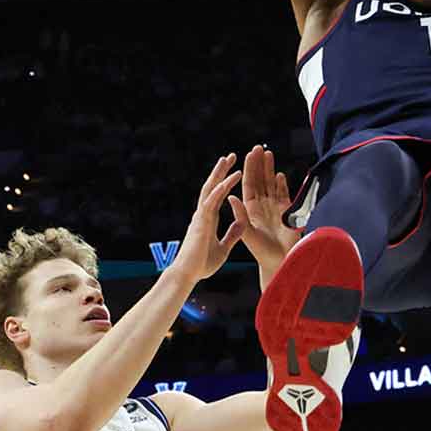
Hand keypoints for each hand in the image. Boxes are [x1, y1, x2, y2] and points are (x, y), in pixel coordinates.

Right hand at [167, 154, 246, 282]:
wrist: (188, 275)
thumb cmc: (202, 264)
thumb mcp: (224, 247)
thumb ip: (232, 234)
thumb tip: (241, 223)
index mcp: (209, 219)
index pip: (218, 195)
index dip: (226, 181)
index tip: (235, 169)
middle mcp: (203, 214)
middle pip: (213, 187)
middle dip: (221, 170)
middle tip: (231, 155)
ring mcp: (200, 217)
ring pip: (210, 190)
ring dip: (219, 174)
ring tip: (227, 159)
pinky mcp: (200, 223)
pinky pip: (210, 204)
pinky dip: (217, 192)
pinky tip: (225, 181)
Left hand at [228, 145, 301, 288]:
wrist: (279, 262)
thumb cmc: (261, 252)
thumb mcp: (247, 233)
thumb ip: (240, 215)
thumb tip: (230, 197)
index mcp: (250, 210)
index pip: (249, 185)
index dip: (248, 170)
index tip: (246, 155)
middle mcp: (263, 206)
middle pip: (260, 180)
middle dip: (259, 164)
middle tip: (258, 147)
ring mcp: (276, 207)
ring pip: (271, 183)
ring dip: (270, 169)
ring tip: (268, 153)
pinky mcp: (288, 211)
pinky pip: (284, 194)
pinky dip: (281, 184)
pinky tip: (278, 175)